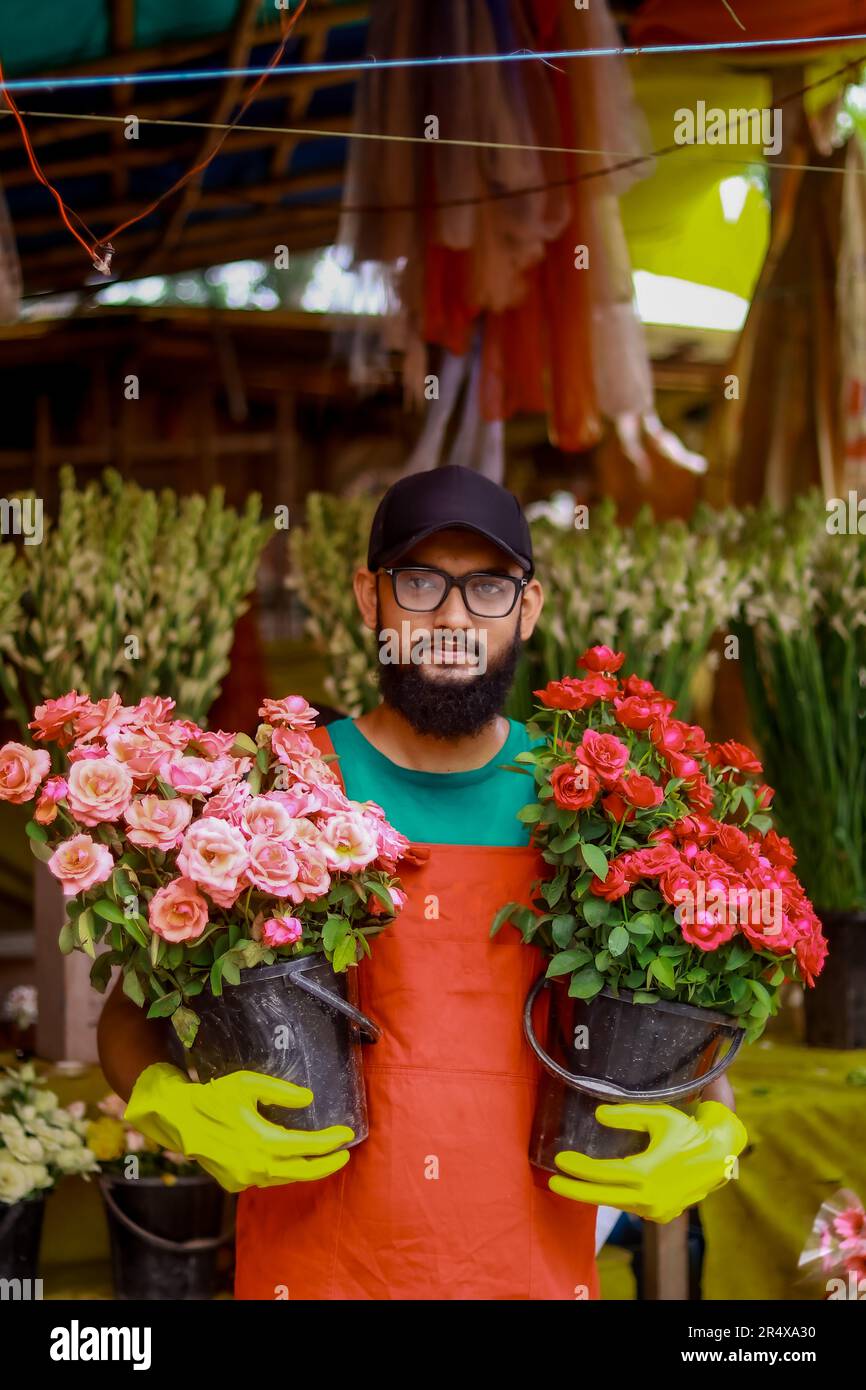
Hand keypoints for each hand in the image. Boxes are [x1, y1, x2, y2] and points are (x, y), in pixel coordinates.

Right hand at [124, 1063, 352, 1193]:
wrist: (178, 1120)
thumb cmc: (213, 1097)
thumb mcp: (248, 1083)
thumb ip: (281, 1091)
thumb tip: (308, 1099)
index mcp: (262, 1142)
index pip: (307, 1146)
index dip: (330, 1142)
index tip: (346, 1134)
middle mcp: (255, 1167)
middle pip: (301, 1171)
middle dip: (326, 1164)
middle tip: (344, 1155)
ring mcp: (244, 1179)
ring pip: (284, 1179)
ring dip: (304, 1169)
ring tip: (321, 1159)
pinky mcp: (233, 1183)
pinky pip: (265, 1180)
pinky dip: (281, 1172)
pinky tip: (289, 1161)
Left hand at [550, 1101, 747, 1223]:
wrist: (721, 1155)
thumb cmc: (689, 1130)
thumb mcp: (658, 1115)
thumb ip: (626, 1115)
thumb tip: (598, 1115)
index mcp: (646, 1174)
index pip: (603, 1174)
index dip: (579, 1169)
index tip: (560, 1160)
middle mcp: (650, 1198)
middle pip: (603, 1197)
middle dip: (576, 1190)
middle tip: (553, 1181)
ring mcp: (657, 1210)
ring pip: (618, 1202)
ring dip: (597, 1192)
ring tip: (578, 1181)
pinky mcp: (663, 1214)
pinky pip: (632, 1206)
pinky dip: (619, 1196)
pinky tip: (608, 1186)